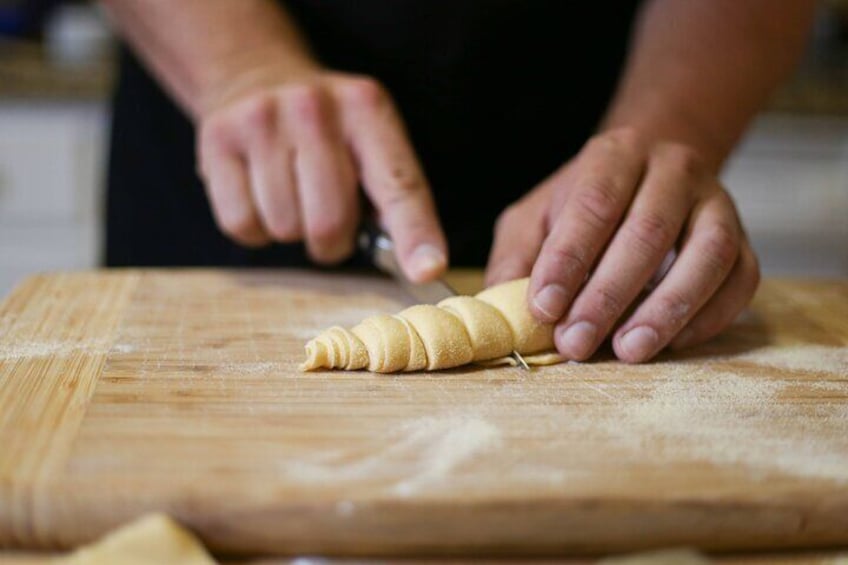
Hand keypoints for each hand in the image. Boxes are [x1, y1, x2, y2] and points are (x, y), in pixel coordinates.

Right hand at [196, 67, 446, 281]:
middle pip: (330, 222)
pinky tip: (260, 195)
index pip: (398, 184)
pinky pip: (242, 224)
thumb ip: (393, 194)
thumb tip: (416, 261)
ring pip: (284, 228)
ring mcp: (260, 120)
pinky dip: (255, 229)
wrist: (255, 75)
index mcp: (367, 109)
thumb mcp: (371, 140)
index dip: (415, 234)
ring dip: (292, 231)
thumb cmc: (327, 130)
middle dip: (332, 242)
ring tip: (291, 195)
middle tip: (328, 221)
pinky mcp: (216, 139)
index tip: (427, 270)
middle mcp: (313, 108)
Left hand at [486, 128, 759, 362]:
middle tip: (576, 342)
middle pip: (648, 231)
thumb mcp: (536, 217)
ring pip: (706, 254)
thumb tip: (501, 309)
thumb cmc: (584, 204)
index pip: (593, 204)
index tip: (545, 309)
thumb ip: (517, 257)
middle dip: (608, 295)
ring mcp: (716, 203)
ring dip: (666, 309)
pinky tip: (672, 343)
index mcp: (614, 156)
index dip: (568, 259)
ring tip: (628, 351)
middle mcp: (672, 171)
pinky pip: (740, 278)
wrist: (651, 173)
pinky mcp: (743, 240)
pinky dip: (709, 316)